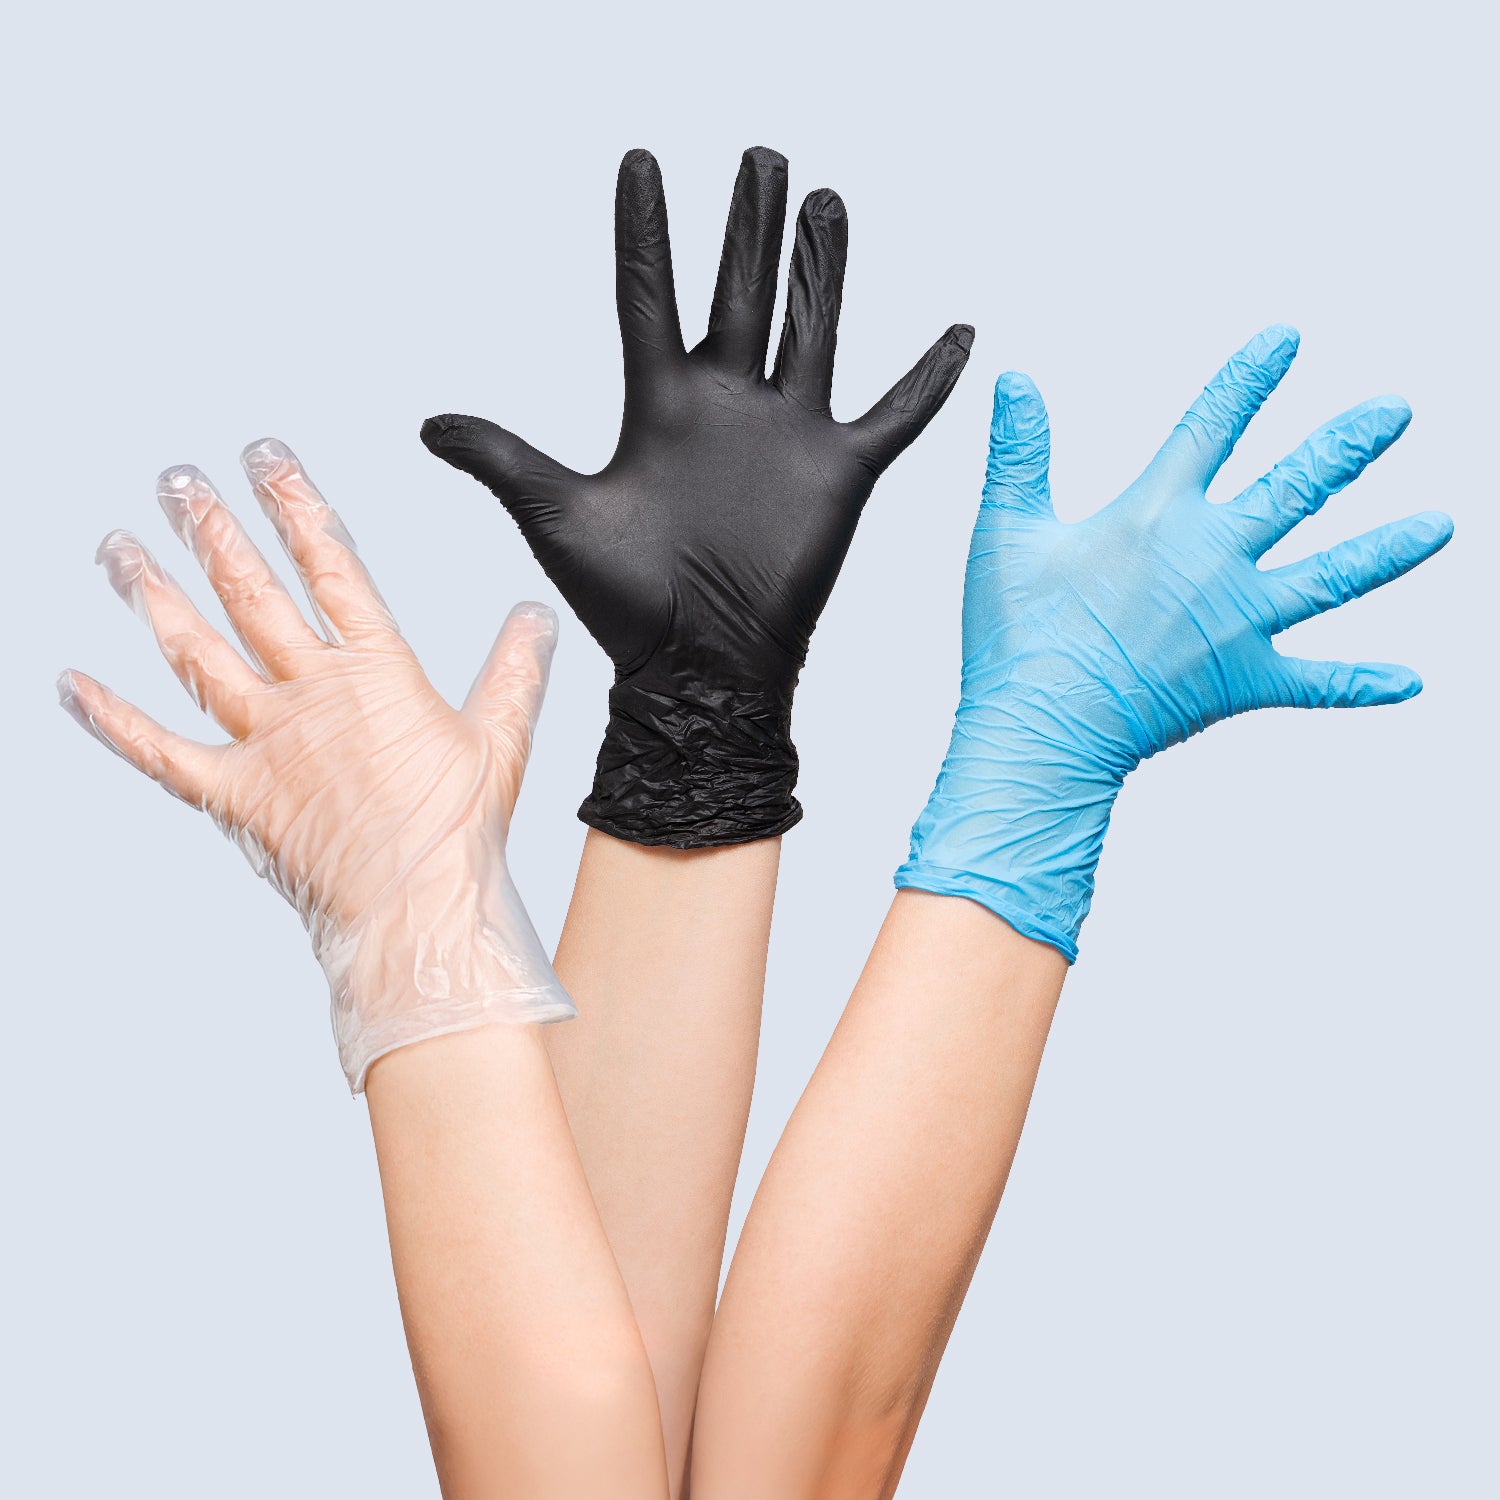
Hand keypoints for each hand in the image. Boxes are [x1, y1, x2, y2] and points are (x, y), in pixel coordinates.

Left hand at [60, 439, 573, 1089]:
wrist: (417, 911)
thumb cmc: (458, 835)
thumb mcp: (501, 741)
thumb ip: (514, 671)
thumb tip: (534, 617)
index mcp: (378, 673)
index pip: (330, 568)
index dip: (296, 508)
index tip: (268, 460)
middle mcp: (313, 695)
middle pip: (251, 595)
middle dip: (212, 531)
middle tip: (178, 481)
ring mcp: (266, 744)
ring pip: (197, 654)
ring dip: (155, 597)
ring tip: (119, 547)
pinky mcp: (234, 796)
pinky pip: (160, 752)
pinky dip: (114, 721)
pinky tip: (72, 686)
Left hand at [422, 147, 972, 846]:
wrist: (701, 668)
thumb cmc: (627, 604)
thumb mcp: (555, 516)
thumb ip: (502, 460)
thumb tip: (428, 425)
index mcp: (660, 404)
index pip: (649, 293)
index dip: (645, 229)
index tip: (641, 163)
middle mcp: (726, 405)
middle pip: (740, 290)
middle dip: (749, 225)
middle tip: (759, 158)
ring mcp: (787, 433)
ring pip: (812, 326)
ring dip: (822, 267)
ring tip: (823, 203)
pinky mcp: (839, 473)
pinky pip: (895, 415)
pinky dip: (928, 379)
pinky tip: (958, 335)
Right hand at [896, 326, 1452, 958]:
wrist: (1043, 728)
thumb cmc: (1019, 638)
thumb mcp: (1005, 532)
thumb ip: (1019, 452)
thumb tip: (1016, 380)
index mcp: (1154, 516)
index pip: (1212, 426)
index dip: (1250, 379)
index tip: (1288, 339)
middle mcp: (1210, 559)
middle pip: (1296, 488)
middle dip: (1349, 446)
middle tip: (1394, 412)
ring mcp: (1236, 621)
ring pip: (1331, 576)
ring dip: (1388, 548)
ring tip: (1440, 526)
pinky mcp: (1242, 679)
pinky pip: (1316, 682)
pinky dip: (1361, 683)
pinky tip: (1410, 681)